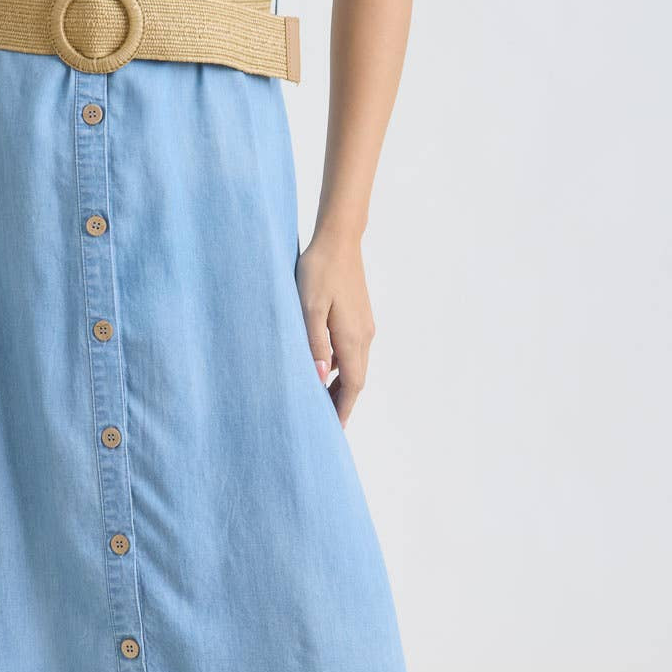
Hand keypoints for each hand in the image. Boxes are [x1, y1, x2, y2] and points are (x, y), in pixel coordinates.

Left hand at [295, 230, 375, 427]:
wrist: (338, 239)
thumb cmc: (318, 270)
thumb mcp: (308, 307)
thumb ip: (313, 342)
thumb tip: (319, 375)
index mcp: (352, 337)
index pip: (352, 385)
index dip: (342, 410)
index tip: (333, 432)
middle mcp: (364, 335)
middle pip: (355, 380)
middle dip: (341, 403)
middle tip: (323, 423)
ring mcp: (364, 325)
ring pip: (354, 365)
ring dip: (340, 385)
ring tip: (320, 401)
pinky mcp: (359, 316)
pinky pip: (352, 351)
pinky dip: (341, 367)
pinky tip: (324, 368)